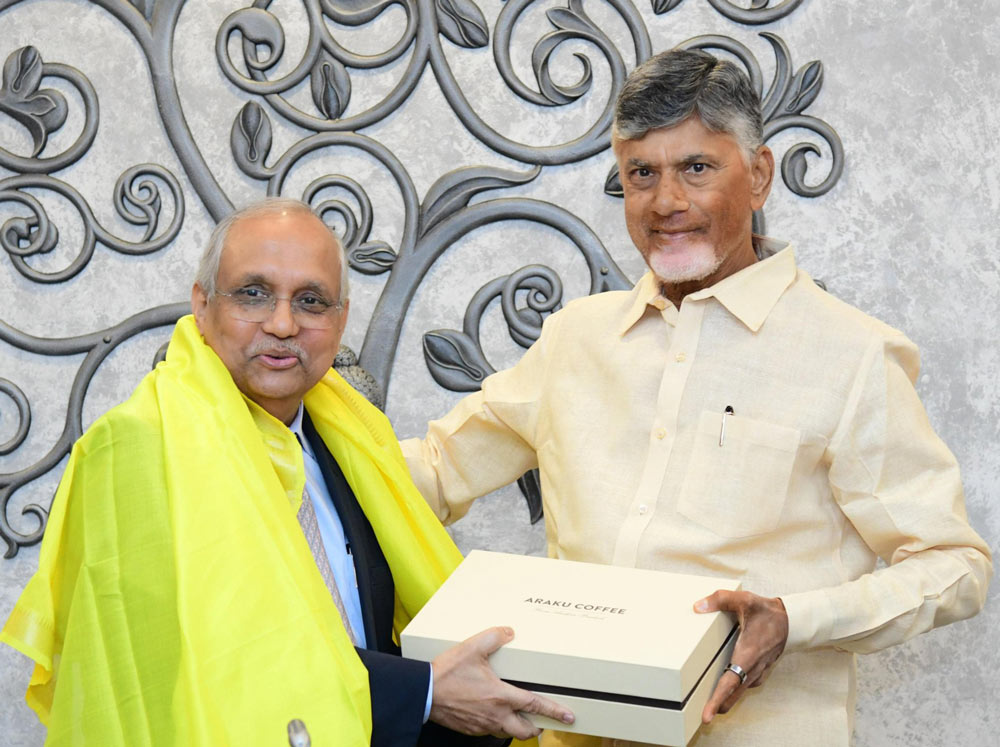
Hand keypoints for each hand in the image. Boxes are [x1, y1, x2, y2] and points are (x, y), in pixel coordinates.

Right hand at [430, 626, 574, 738]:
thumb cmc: (447, 673)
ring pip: (508, 733)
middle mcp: (495, 714)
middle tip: (544, 723)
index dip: (554, 711)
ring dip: (517, 729)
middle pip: (525, 730)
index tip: (568, 716)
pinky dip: (498, 726)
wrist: (424, 692)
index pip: (535, 705)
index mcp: (500, 695)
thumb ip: (493, 637)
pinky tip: (494, 716)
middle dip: (537, 728)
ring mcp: (482, 724)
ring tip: (521, 720)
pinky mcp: (470, 728)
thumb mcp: (472, 648)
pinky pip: (490, 732)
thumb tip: (508, 632)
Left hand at [694, 589, 787, 723]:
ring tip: (707, 704)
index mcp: (747, 655)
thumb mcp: (744, 600)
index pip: (729, 683)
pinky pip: (744, 686)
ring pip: (738, 692)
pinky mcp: (758, 671)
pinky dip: (732, 691)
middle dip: (717, 706)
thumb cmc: (768, 613)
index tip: (707, 715)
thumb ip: (720, 600)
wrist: (792, 621)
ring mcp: (757, 672)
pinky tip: (723, 688)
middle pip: (732, 695)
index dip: (717, 700)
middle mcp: (752, 668)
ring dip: (725, 699)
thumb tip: (699, 606)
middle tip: (700, 714)